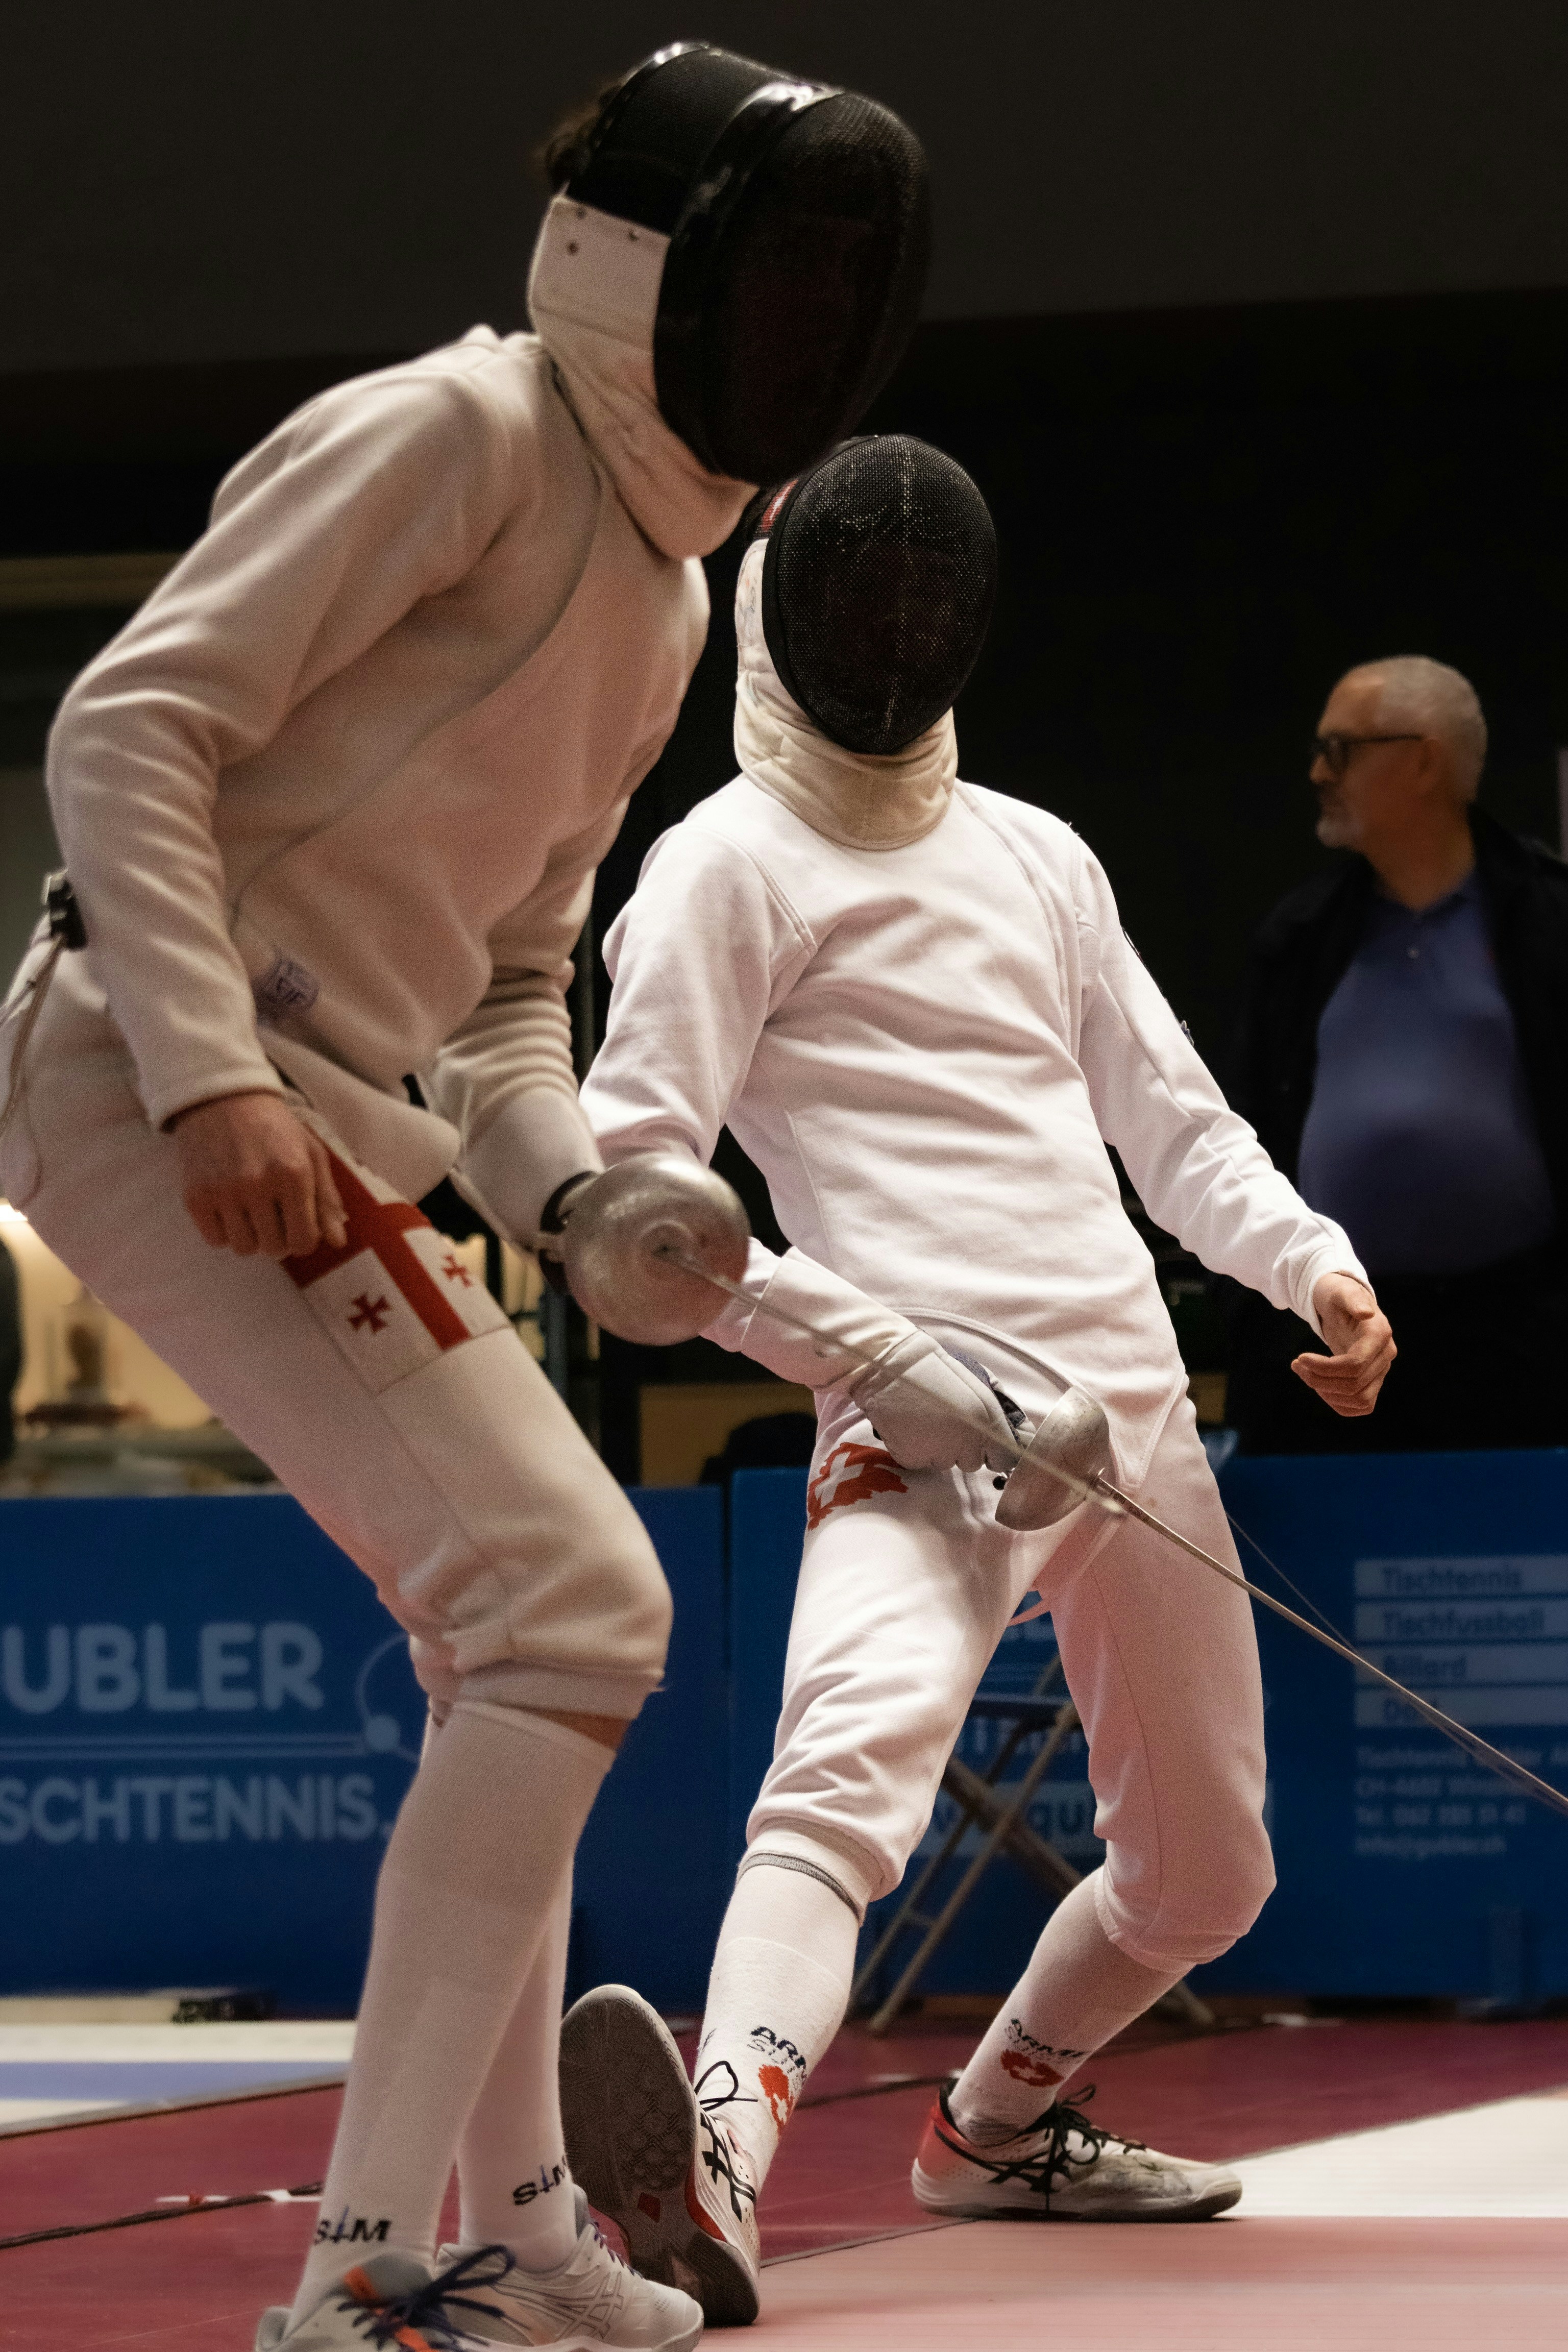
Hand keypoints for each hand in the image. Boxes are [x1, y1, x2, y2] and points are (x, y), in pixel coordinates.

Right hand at [171, 1091, 347, 1258]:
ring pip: (244, 1248)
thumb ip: (327, 1200)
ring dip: (251, 1236)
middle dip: (279, 1237)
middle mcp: (258, 1185)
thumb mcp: (311, 1154)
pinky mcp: (196, 1196)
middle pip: (274, 1248)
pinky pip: (215, 1240)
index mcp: (294, 1175)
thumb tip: (337, 1241)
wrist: (223, 1099)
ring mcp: (224, 1192)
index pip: (304, 1241)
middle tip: (274, 1214)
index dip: (304, 1238)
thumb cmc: (274, 1128)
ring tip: (251, 1211)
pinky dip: (224, 1231)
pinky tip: (230, 1208)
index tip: (298, 1225)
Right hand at [850, 1334, 1016, 1472]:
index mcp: (987, 1423)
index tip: (987, 1444)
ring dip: (940, 1448)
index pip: (1005, 1459)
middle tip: (947, 1421)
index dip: (995, 1452)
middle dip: (964, 1448)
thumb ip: (1001, 1414)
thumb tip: (1019, 1437)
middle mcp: (966, 1444)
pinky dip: (917, 1449)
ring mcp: (937, 1454)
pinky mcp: (912, 1459)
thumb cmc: (938, 1371)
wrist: (891, 1367)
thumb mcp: (980, 1384)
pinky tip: (911, 1427)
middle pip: (973, 1463)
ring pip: (945, 1463)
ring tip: (926, 1420)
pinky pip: (922, 1462)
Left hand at [1293, 1272, 1395, 1415]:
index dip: (1324, 1367)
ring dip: (1327, 1394)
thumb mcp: (1341, 1292)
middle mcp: (1386, 1355)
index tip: (1300, 1357)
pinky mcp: (1373, 1381)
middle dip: (1319, 1379)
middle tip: (1296, 1364)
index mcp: (1379, 1334)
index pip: (1354, 1364)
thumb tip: (1365, 1313)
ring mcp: (1381, 1370)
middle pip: (1354, 1385)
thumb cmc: (1338, 1296)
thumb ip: (1353, 1300)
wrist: (1343, 1305)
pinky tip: (1319, 1386)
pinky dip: (1338, 1403)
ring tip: (1305, 1374)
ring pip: (1360, 1400)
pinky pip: (1362, 1405)